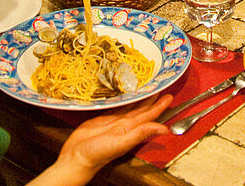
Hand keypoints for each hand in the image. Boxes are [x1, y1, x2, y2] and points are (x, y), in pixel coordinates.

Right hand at [51, 95, 171, 184]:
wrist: (76, 157)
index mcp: (131, 130)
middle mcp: (124, 125)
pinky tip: (125, 95)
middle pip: (142, 109)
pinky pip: (116, 107)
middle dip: (152, 99)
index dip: (159, 106)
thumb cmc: (97, 154)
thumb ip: (141, 134)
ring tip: (146, 88)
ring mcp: (113, 122)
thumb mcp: (121, 142)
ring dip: (139, 98)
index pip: (149, 115)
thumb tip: (164, 130)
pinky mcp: (102, 118)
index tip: (169, 96)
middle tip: (160, 86)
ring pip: (130, 107)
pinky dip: (123, 100)